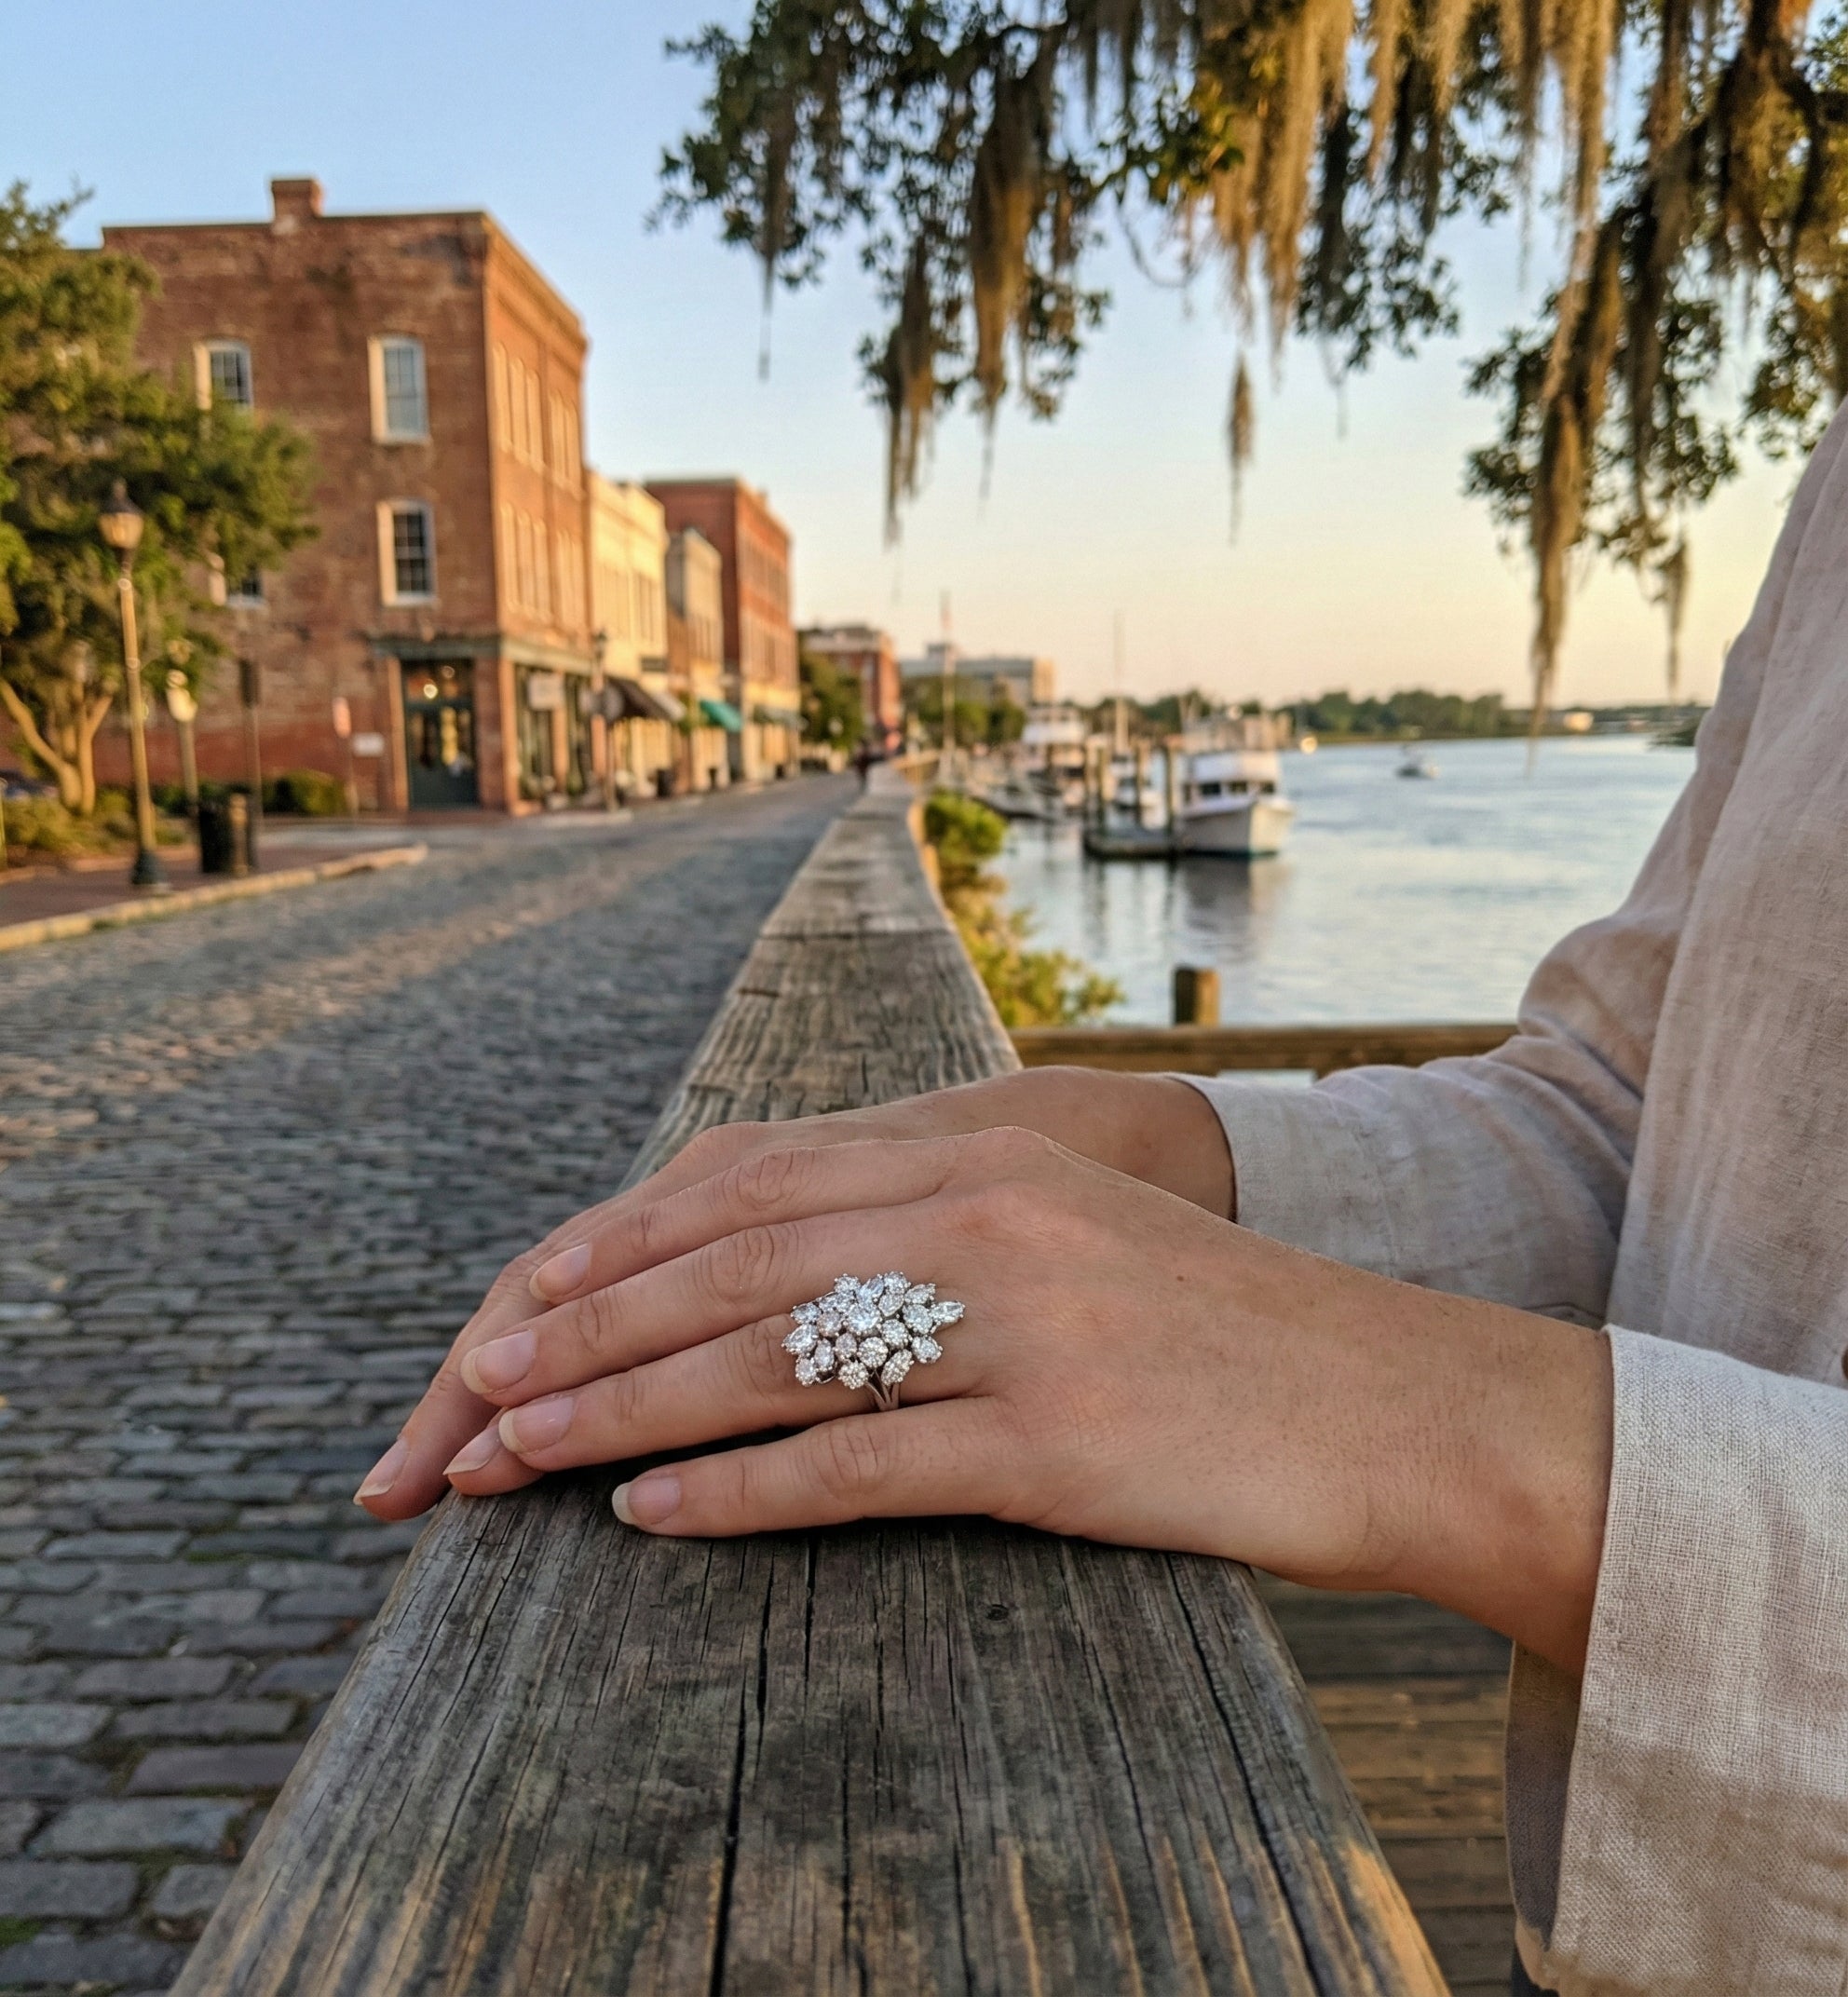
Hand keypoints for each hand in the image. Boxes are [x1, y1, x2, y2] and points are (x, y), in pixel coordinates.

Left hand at [354, 1068, 1230, 1520]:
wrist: (1394, 1399)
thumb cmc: (1219, 1328)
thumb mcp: (1067, 1235)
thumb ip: (933, 1226)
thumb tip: (784, 1275)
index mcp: (982, 1156)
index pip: (754, 1188)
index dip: (622, 1245)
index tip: (522, 1300)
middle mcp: (985, 1217)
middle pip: (735, 1266)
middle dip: (585, 1330)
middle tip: (475, 1390)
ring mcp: (1018, 1324)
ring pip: (770, 1358)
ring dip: (623, 1410)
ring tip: (517, 1454)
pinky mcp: (1051, 1440)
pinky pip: (859, 1463)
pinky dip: (739, 1492)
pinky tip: (652, 1517)